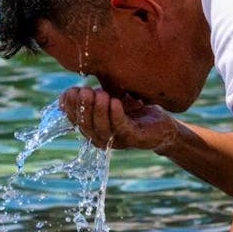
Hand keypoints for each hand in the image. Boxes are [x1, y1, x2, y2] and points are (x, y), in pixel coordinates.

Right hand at [59, 86, 178, 150]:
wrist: (162, 124)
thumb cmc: (133, 111)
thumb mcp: (110, 100)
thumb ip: (93, 97)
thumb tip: (70, 91)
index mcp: (93, 128)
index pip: (75, 120)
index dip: (70, 107)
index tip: (71, 91)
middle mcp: (102, 138)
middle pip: (86, 125)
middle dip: (83, 107)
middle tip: (85, 91)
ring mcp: (118, 140)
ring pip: (102, 128)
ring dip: (99, 110)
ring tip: (100, 94)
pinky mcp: (135, 139)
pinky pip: (122, 127)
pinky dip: (116, 115)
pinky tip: (115, 102)